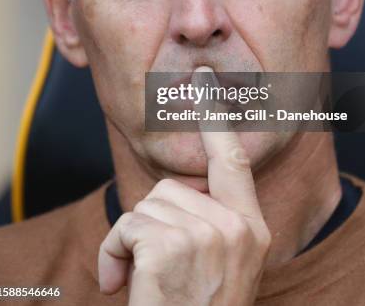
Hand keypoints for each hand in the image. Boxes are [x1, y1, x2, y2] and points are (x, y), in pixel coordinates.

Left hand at [98, 67, 270, 304]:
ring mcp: (208, 236)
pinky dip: (113, 253)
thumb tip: (174, 195)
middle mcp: (236, 228)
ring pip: (146, 206)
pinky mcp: (172, 246)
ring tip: (141, 281)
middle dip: (150, 222)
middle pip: (171, 188)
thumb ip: (209, 222)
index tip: (203, 80)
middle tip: (152, 266)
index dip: (217, 117)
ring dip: (131, 242)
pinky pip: (127, 225)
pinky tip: (124, 286)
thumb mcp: (218, 266)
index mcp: (250, 228)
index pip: (234, 160)